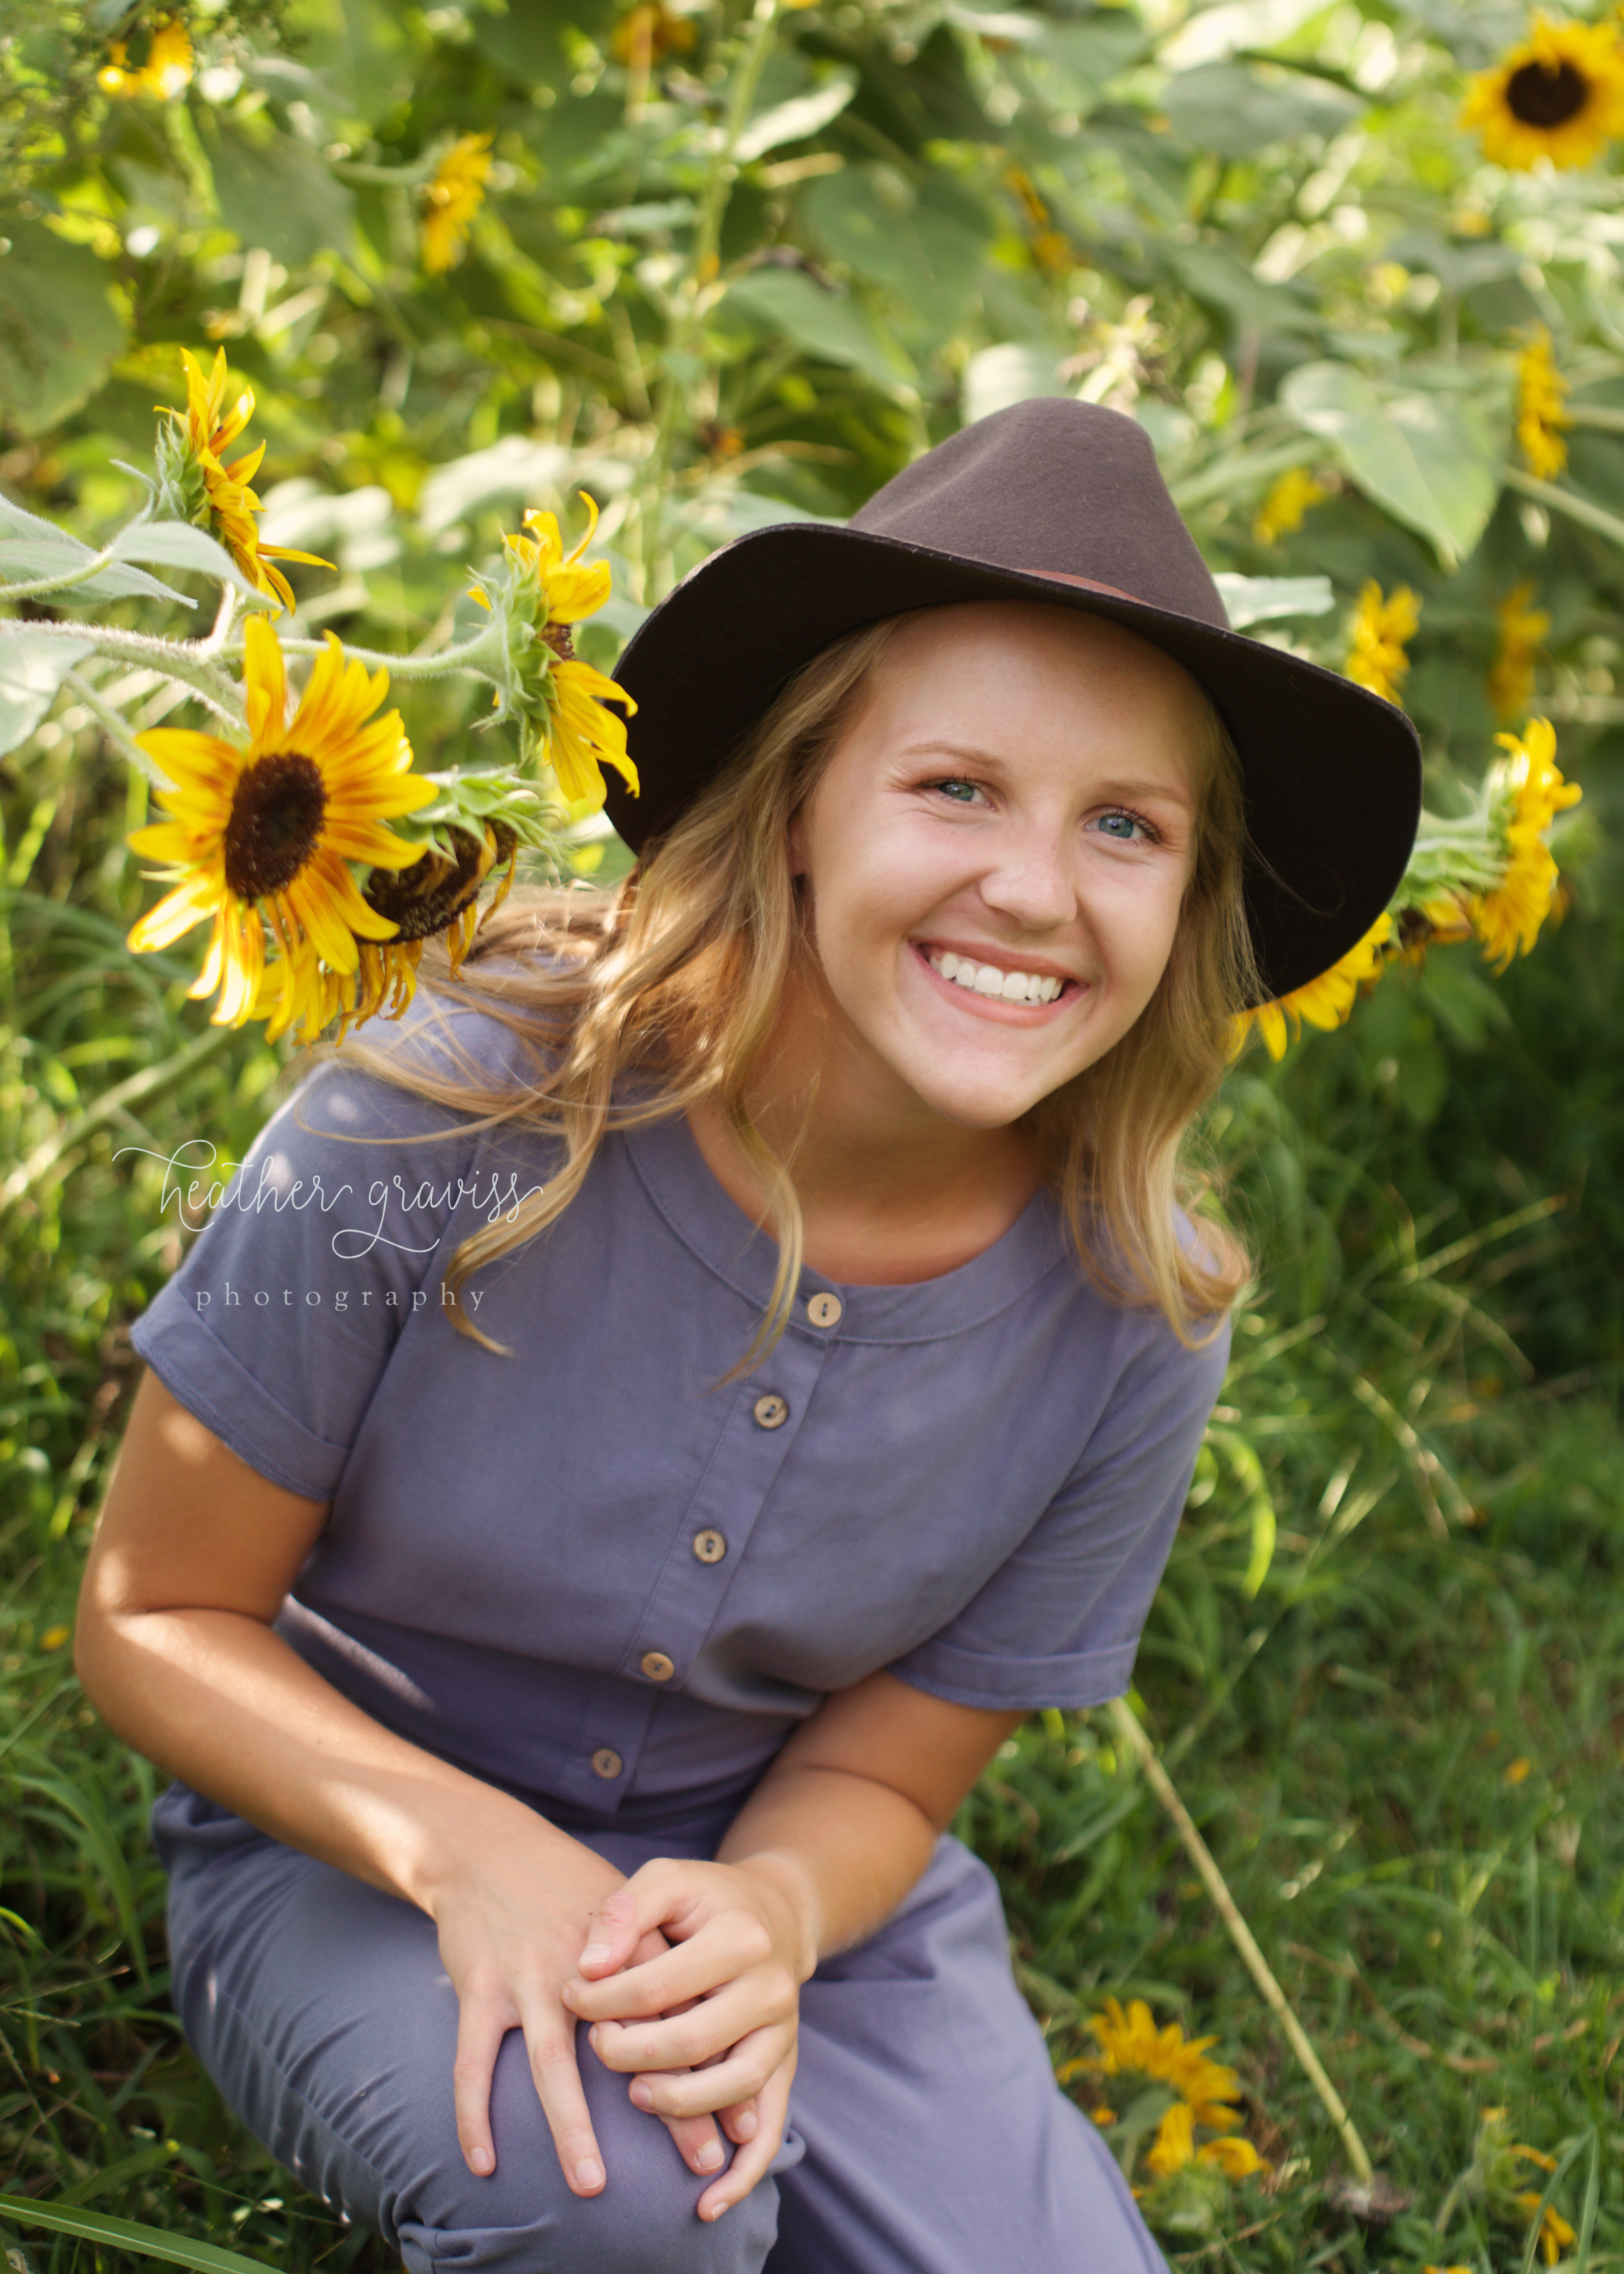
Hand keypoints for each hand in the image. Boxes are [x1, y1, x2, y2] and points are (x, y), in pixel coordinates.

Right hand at [428, 1828, 729, 2197]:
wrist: (492, 1850)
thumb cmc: (569, 1893)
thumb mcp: (628, 1912)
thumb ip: (665, 1966)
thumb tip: (710, 2032)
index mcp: (630, 1944)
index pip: (680, 2014)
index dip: (713, 2068)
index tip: (743, 2122)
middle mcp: (582, 1963)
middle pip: (630, 2044)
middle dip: (669, 2106)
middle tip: (702, 2160)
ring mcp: (527, 1975)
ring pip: (551, 2063)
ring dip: (572, 2126)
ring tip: (592, 2182)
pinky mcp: (480, 1984)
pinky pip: (473, 2061)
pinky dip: (475, 2113)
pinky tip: (484, 2161)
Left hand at [561, 1856, 812, 2221]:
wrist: (775, 1915)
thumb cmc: (704, 1899)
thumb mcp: (666, 1879)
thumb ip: (623, 1910)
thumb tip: (588, 1966)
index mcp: (741, 1936)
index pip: (659, 1983)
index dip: (604, 1998)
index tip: (570, 1994)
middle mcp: (772, 1987)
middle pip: (692, 2041)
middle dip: (629, 2052)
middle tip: (595, 2045)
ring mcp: (783, 2033)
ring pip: (729, 2089)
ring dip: (673, 2104)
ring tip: (633, 2093)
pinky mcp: (786, 2067)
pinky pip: (769, 2128)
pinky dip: (743, 2175)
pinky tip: (707, 2203)